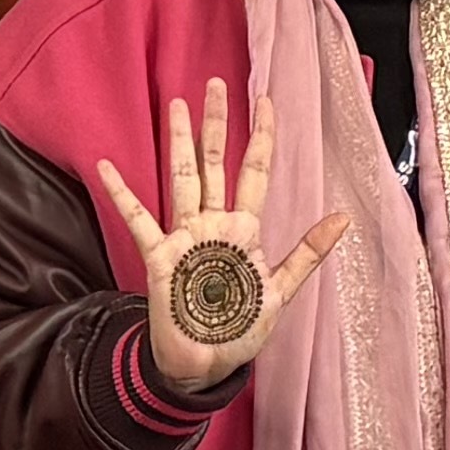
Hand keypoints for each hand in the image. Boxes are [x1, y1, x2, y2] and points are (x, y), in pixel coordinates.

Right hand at [88, 84, 350, 404]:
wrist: (204, 364)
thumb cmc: (240, 330)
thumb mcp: (281, 291)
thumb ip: (307, 253)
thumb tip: (343, 217)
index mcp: (244, 230)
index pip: (255, 173)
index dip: (262, 138)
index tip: (266, 102)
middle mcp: (213, 224)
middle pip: (216, 163)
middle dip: (218, 124)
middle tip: (217, 84)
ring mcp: (183, 235)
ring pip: (183, 178)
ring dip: (180, 142)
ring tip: (177, 105)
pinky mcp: (159, 255)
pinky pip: (138, 218)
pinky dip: (122, 193)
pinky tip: (106, 167)